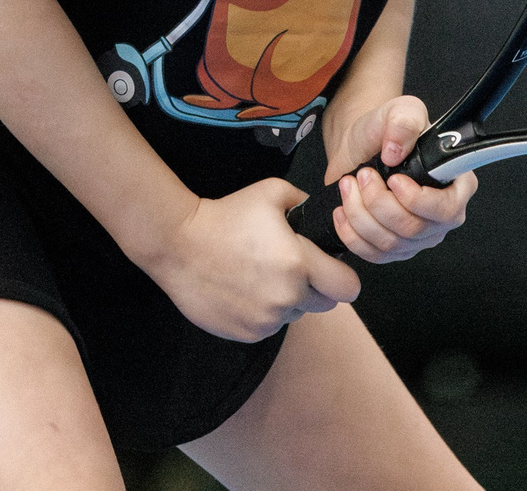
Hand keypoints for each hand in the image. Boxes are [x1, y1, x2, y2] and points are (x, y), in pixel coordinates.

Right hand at [143, 177, 361, 342]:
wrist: (179, 245)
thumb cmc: (226, 215)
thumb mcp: (271, 192)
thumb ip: (305, 202)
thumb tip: (324, 212)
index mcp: (299, 263)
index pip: (347, 287)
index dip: (343, 276)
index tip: (330, 267)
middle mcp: (286, 297)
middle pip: (325, 304)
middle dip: (317, 287)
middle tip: (293, 268)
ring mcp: (266, 320)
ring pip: (296, 315)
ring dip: (288, 300)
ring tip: (261, 276)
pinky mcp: (247, 333)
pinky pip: (270, 326)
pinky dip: (264, 312)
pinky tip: (244, 290)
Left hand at [324, 94, 477, 263]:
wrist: (358, 146)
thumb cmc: (384, 130)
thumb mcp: (399, 110)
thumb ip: (404, 121)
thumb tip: (396, 151)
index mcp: (456, 183)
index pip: (448, 210)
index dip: (418, 201)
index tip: (393, 179)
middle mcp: (443, 215)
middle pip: (413, 229)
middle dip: (378, 202)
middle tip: (363, 174)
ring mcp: (419, 236)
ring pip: (390, 243)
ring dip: (360, 213)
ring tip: (349, 185)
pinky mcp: (394, 248)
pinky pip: (373, 255)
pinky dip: (351, 233)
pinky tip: (343, 210)